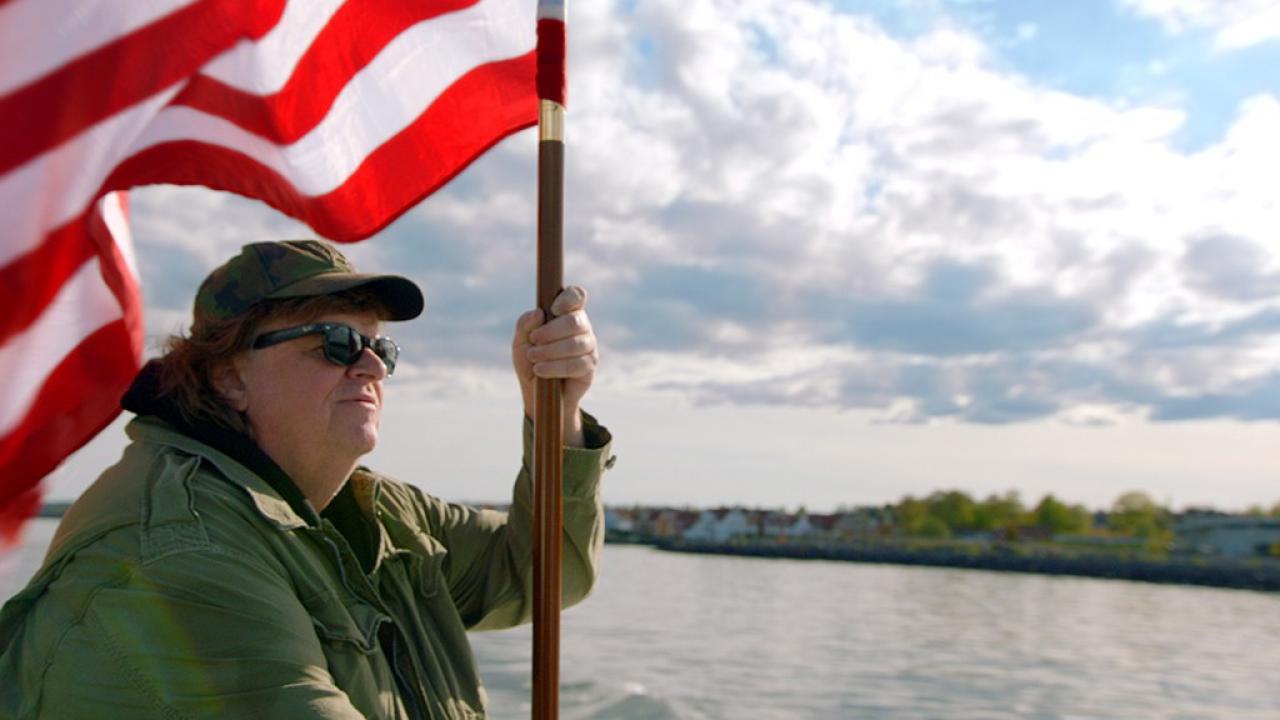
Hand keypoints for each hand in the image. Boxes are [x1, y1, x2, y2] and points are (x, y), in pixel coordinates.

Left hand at [511, 286, 597, 445]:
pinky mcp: (590, 366)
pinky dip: (555, 367)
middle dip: (550, 332)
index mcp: (566, 313)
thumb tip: (538, 313)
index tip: (552, 310)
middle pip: (574, 321)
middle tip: (534, 341)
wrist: (537, 393)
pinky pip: (576, 364)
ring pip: (575, 344)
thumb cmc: (530, 361)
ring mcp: (589, 346)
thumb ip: (524, 324)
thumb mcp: (520, 342)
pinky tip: (541, 370)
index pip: (577, 295)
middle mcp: (582, 326)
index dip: (568, 299)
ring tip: (534, 358)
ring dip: (550, 351)